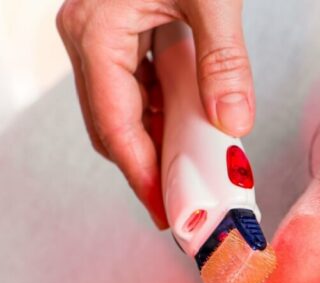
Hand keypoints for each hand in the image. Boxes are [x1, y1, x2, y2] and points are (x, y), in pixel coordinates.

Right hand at [56, 0, 253, 229]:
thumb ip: (222, 60)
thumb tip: (232, 123)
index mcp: (95, 31)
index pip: (115, 128)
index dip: (143, 178)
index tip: (171, 213)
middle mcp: (87, 37)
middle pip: (114, 128)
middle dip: (153, 170)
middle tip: (191, 206)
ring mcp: (99, 35)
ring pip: (125, 111)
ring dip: (162, 145)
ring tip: (200, 178)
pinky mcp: (119, 30)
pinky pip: (137, 88)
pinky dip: (165, 115)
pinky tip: (194, 133)